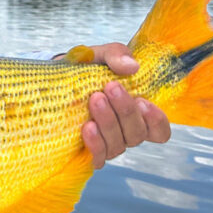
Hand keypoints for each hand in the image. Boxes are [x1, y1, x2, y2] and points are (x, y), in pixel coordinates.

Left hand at [77, 42, 171, 168]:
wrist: (53, 79)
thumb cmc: (85, 69)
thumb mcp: (100, 55)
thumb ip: (116, 55)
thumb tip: (131, 66)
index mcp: (136, 112)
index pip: (159, 130)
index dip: (156, 121)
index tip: (142, 101)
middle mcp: (125, 132)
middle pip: (137, 134)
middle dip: (126, 110)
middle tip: (110, 87)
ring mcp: (107, 143)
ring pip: (118, 145)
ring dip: (108, 122)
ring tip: (95, 100)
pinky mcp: (87, 151)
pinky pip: (98, 157)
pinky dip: (95, 144)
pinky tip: (88, 127)